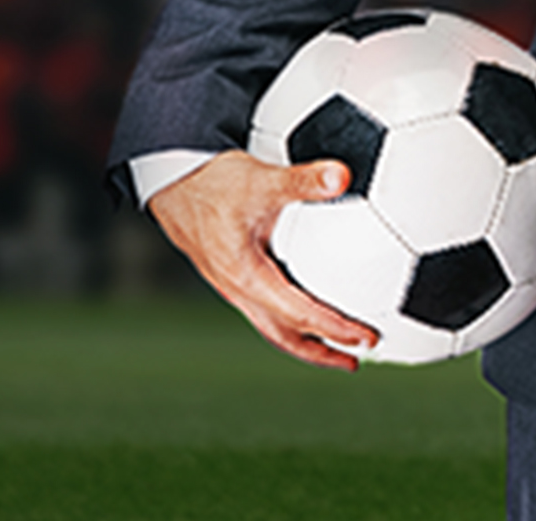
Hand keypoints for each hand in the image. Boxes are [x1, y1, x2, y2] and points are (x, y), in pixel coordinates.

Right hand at [149, 149, 380, 369]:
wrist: (171, 179)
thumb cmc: (208, 183)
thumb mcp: (260, 179)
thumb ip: (303, 180)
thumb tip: (340, 178)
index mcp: (246, 275)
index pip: (299, 314)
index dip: (335, 329)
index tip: (364, 337)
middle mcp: (238, 288)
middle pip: (284, 336)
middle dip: (322, 351)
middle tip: (356, 358)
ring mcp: (233, 285)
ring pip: (272, 326)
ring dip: (305, 342)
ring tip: (336, 350)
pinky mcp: (232, 275)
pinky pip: (264, 310)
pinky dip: (289, 320)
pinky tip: (302, 309)